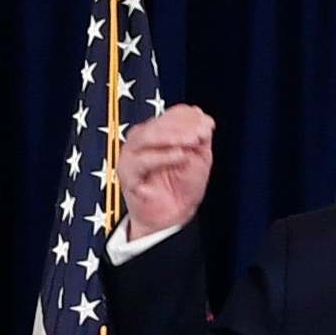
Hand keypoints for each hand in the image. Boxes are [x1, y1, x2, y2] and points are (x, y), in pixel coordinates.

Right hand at [121, 104, 213, 237]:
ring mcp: (132, 155)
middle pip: (158, 123)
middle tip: (202, 132)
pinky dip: (163, 156)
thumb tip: (202, 116)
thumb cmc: (181, 189)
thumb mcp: (199, 159)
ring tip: (193, 141)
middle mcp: (142, 141)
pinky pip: (142, 161)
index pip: (171, 115)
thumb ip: (199, 137)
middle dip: (183, 126)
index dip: (189, 117)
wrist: (172, 218)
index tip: (208, 124)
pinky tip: (181, 156)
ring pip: (147, 136)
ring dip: (173, 136)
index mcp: (159, 133)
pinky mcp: (127, 173)